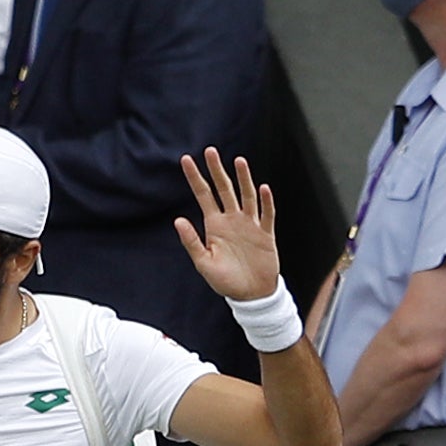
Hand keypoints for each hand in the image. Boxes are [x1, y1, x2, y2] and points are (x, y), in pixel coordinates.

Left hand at [174, 147, 284, 305]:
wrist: (250, 294)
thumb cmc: (225, 280)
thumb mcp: (203, 262)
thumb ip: (191, 241)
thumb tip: (178, 220)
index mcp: (214, 225)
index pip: (204, 195)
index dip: (195, 178)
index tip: (186, 160)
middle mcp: (232, 220)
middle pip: (224, 189)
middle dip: (217, 170)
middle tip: (210, 151)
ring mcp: (250, 225)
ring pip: (246, 196)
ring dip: (243, 179)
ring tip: (238, 161)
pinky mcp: (266, 234)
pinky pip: (266, 215)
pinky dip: (265, 202)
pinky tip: (263, 189)